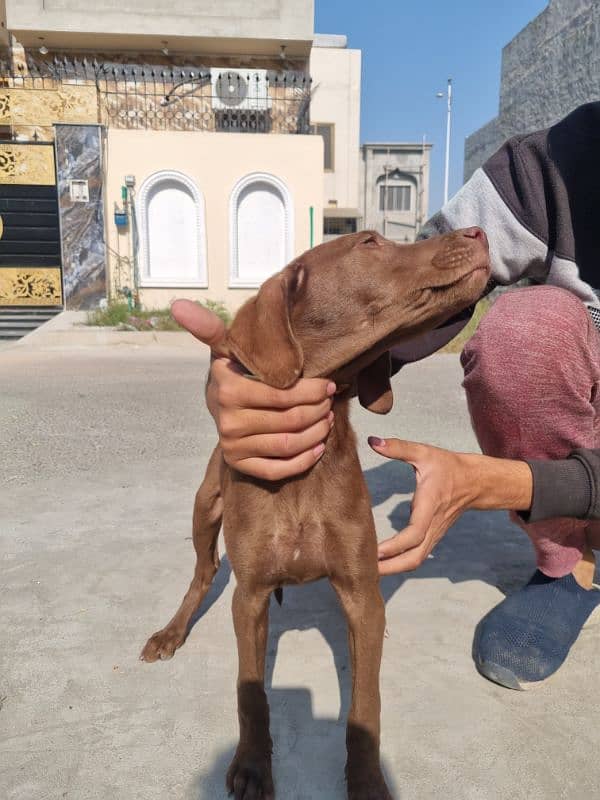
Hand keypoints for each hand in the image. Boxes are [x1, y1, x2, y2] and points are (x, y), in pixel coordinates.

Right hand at [172, 300, 335, 479]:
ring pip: (287, 445)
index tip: (328, 384)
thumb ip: (210, 326)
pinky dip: (302, 461)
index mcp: (228, 389)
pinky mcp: (240, 464)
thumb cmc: (234, 370)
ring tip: (328, 420)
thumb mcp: (225, 346)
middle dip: (318, 410)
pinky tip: (317, 447)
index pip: (281, 394)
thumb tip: (178, 304)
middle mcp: (228, 420)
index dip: (311, 391)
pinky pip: (277, 470)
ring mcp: (233, 445)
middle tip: (331, 401)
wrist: (220, 403)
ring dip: (316, 434)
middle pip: (288, 420)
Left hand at [367, 437, 532, 574]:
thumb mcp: (423, 452)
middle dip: (390, 567)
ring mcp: (433, 534)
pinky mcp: (432, 536)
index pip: (414, 533)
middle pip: (414, 558)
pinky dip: (400, 562)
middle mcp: (432, 525)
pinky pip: (416, 555)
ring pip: (415, 560)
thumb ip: (398, 447)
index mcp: (429, 505)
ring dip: (393, 568)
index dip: (395, 545)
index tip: (374, 551)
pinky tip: (382, 562)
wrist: (475, 481)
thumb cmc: (447, 466)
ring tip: (368, 570)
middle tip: (364, 570)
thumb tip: (373, 441)